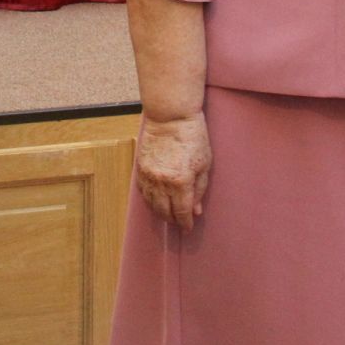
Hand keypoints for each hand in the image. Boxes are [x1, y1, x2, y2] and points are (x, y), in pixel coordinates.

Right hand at [135, 112, 211, 232]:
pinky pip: (143, 192)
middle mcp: (162, 181)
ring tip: (168, 214)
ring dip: (160, 212)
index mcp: (181, 181)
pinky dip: (150, 200)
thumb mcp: (204, 165)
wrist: (170, 117)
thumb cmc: (193, 138)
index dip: (185, 222)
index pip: (182, 211)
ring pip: (151, 204)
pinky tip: (156, 201)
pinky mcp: (140, 168)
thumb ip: (200, 189)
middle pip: (164, 211)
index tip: (188, 228)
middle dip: (173, 220)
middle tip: (179, 222)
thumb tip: (196, 210)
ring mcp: (148, 175)